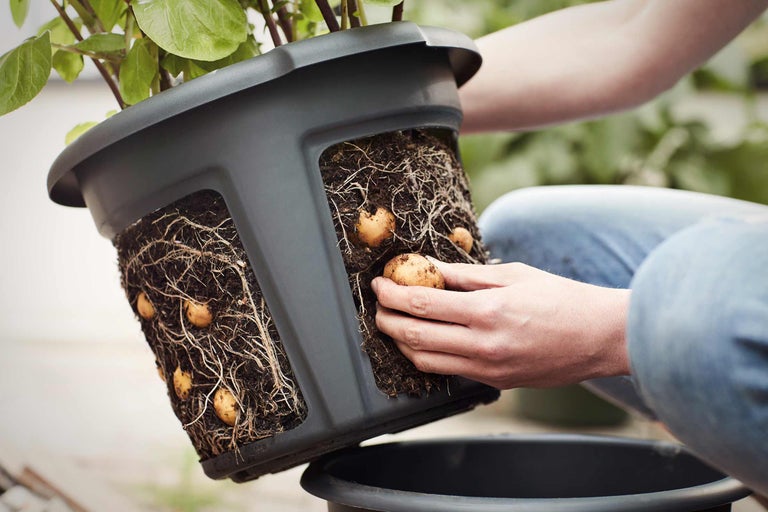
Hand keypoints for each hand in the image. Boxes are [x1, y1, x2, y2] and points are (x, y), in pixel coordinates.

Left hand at [372, 260, 630, 388]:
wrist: (600, 338)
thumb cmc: (562, 300)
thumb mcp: (513, 275)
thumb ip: (466, 275)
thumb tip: (428, 268)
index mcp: (487, 311)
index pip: (421, 305)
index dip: (392, 294)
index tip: (379, 284)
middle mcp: (483, 345)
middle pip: (413, 336)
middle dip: (386, 320)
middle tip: (379, 305)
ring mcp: (488, 369)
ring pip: (424, 361)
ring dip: (401, 342)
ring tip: (396, 323)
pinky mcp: (494, 382)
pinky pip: (448, 372)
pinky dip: (427, 356)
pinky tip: (425, 340)